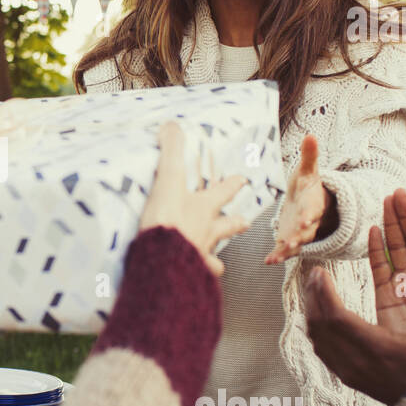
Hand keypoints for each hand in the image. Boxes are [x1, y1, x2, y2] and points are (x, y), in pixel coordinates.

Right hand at [140, 122, 250, 275]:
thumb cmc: (167, 220)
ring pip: (216, 255)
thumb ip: (171, 151)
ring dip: (218, 256)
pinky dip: (197, 278)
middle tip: (244, 221)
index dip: (233, 183)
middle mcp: (208, 232)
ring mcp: (201, 256)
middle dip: (236, 222)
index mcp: (205, 208)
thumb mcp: (168, 179)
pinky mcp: (189, 275)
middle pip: (228, 225)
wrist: (161, 261)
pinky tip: (195, 281)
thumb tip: (172, 125)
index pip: (224, 191)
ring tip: (218, 261)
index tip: (242, 178)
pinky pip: (197, 277)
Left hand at [265, 134, 330, 263]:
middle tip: (292, 241)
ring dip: (288, 250)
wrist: (312, 202)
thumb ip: (309, 155)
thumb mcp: (309, 170)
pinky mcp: (291, 240)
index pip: (314, 208)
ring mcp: (301, 232)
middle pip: (307, 230)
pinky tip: (268, 261)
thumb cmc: (308, 185)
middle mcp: (310, 221)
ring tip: (278, 255)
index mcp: (315, 203)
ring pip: (298, 244)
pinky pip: (285, 250)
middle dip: (300, 235)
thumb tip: (310, 134)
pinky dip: (277, 256)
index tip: (306, 218)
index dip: (310, 213)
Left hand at [304, 265, 405, 405]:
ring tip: (314, 289)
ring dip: (311, 311)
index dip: (324, 292)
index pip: (336, 317)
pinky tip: (319, 314)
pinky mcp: (347, 378)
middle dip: (313, 296)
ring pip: (317, 338)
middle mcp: (357, 361)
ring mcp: (349, 372)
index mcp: (378, 347)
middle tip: (314, 274)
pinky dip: (315, 329)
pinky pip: (322, 350)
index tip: (320, 272)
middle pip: (320, 325)